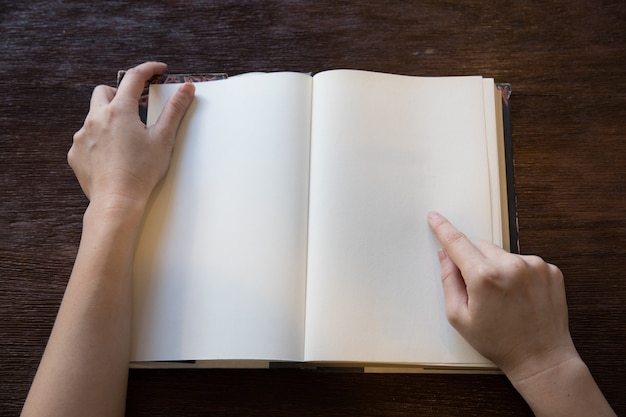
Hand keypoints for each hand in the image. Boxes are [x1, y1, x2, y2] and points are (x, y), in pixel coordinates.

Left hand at [68, 61, 194, 213]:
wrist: (117, 202)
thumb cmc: (142, 172)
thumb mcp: (163, 139)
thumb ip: (175, 110)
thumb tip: (187, 88)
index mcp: (120, 111)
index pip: (134, 78)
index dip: (148, 69)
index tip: (158, 69)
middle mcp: (96, 119)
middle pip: (104, 91)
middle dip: (119, 93)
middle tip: (135, 107)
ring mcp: (82, 136)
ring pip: (94, 116)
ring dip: (109, 119)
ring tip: (125, 139)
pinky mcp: (75, 153)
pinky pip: (86, 138)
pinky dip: (99, 140)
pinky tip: (113, 156)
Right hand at [427, 211, 578, 382]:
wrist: (542, 358)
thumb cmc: (498, 342)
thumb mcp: (459, 317)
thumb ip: (449, 281)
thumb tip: (445, 255)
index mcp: (485, 277)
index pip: (458, 243)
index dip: (443, 228)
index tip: (435, 217)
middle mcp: (511, 265)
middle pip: (480, 247)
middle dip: (474, 261)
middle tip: (478, 290)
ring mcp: (535, 266)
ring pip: (502, 254)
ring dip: (497, 267)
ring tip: (504, 298)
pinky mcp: (550, 270)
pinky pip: (524, 261)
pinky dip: (517, 273)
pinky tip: (520, 296)